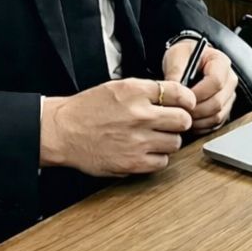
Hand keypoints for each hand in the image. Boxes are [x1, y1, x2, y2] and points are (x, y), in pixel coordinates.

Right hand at [40, 78, 194, 176]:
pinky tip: (146, 150)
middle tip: (172, 122)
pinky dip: (158, 157)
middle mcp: (140, 115)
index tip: (187, 103)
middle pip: (183, 120)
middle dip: (180, 120)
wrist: (64, 131)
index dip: (187, 99)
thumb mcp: (118, 87)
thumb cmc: (88, 108)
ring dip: (169, 140)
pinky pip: (162, 162)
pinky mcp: (133, 163)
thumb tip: (173, 96)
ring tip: (154, 137)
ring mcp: (138, 141)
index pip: (179, 92)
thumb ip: (146, 91)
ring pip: (175, 143)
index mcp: (136, 92)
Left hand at [162, 40, 236, 132]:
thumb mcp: (176, 56)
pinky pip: (215, 124)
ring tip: (181, 115)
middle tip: (178, 111)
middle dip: (196, 110)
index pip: (216, 82)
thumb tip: (173, 93)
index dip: (198, 93)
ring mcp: (229, 96)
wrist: (188, 60)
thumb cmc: (184, 55)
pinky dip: (201, 126)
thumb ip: (175, 72)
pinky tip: (188, 120)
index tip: (182, 97)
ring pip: (217, 116)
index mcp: (221, 62)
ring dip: (198, 120)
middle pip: (218, 102)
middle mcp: (229, 80)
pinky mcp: (225, 109)